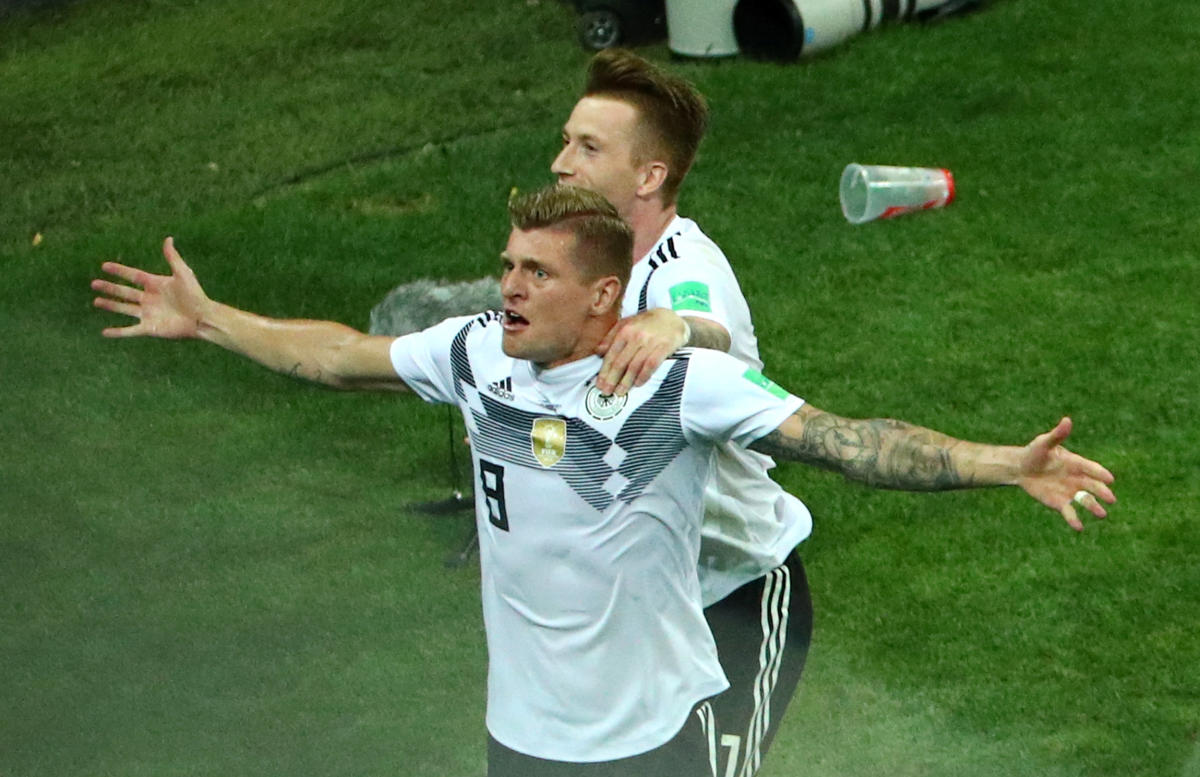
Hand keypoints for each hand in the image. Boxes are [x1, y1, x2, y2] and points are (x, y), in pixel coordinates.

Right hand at [92, 237, 210, 338]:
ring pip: (124, 309)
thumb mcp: (183, 273)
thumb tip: (168, 238)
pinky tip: (104, 332)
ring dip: (110, 306)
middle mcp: (149, 299)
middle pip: (124, 292)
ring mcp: (148, 313)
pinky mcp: (149, 328)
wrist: (202, 317)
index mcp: (155, 284)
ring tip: (96, 301)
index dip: (119, 271)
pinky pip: (130, 331)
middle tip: (93, 283)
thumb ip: (173, 257)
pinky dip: (117, 332)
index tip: (104, 266)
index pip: (133, 276)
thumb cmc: (195, 295)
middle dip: (109, 288)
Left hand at [595, 308, 688, 394]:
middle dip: (612, 379)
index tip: (599, 383)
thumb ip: (611, 337)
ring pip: (635, 366)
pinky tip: (637, 384)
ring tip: (620, 392)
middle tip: (606, 391)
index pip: (612, 355)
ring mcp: (651, 342)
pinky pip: (651, 365)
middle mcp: (636, 336)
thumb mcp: (627, 323)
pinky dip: (643, 376)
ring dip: (626, 381)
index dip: (604, 371)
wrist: (672, 318)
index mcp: (625, 330)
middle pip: (621, 362)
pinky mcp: (664, 347)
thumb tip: (598, 351)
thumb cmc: (646, 323)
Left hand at [1015, 417, 1115, 530]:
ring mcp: (1070, 491)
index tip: (1109, 479)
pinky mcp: (1060, 502)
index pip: (1091, 468)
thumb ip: (1057, 435)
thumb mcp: (1044, 443)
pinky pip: (1069, 512)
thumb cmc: (1034, 453)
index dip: (1099, 473)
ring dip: (1094, 507)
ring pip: (1085, 500)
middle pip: (1092, 485)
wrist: (1021, 468)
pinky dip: (1074, 519)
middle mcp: (1077, 478)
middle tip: (1111, 499)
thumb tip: (1067, 420)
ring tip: (1102, 514)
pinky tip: (1079, 527)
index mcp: (1076, 463)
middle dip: (1102, 492)